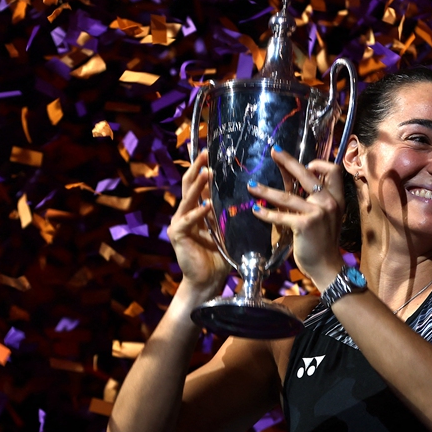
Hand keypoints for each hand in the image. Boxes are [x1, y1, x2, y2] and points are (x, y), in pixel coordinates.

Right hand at [167, 149, 230, 300]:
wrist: (208, 280)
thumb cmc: (221, 256)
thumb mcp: (230, 229)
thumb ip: (233, 213)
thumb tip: (253, 195)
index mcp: (198, 209)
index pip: (200, 183)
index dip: (205, 167)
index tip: (213, 151)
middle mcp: (186, 212)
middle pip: (189, 184)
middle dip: (198, 167)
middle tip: (206, 153)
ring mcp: (180, 222)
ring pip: (188, 198)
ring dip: (198, 185)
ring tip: (207, 172)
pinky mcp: (177, 235)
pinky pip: (188, 220)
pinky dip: (199, 211)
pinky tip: (208, 205)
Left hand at [249, 146, 345, 288]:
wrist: (326, 266)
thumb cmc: (322, 242)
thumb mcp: (323, 217)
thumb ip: (312, 200)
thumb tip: (293, 183)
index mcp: (336, 199)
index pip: (333, 171)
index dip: (319, 164)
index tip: (305, 164)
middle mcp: (329, 202)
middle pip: (307, 174)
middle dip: (288, 161)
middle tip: (274, 152)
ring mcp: (318, 213)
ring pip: (287, 196)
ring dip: (265, 190)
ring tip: (251, 185)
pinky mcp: (306, 225)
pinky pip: (280, 215)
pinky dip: (266, 213)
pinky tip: (256, 210)